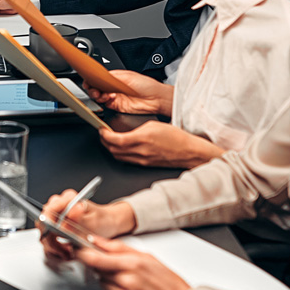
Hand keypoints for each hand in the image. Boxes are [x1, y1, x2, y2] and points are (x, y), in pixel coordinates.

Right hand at [37, 189, 135, 265]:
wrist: (108, 224)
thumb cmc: (103, 220)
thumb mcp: (95, 221)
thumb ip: (80, 219)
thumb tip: (69, 212)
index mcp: (68, 199)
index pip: (49, 210)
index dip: (48, 225)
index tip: (54, 237)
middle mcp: (60, 205)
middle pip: (43, 223)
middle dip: (52, 240)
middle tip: (64, 249)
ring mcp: (56, 215)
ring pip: (44, 233)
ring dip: (54, 247)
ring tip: (67, 252)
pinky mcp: (55, 226)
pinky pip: (48, 238)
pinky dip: (55, 248)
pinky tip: (65, 251)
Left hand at [74, 236, 190, 289]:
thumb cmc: (167, 282)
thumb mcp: (146, 257)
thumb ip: (117, 247)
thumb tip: (96, 240)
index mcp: (132, 265)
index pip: (94, 258)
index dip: (83, 254)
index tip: (79, 251)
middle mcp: (126, 282)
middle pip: (97, 271)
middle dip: (103, 268)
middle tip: (120, 270)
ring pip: (102, 285)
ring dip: (110, 283)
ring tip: (130, 284)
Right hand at [92, 69, 172, 115]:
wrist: (156, 99)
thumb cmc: (147, 85)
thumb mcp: (128, 76)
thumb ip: (112, 76)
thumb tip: (99, 75)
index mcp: (115, 78)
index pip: (99, 78)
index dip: (92, 80)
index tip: (89, 81)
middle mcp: (114, 87)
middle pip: (96, 88)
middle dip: (93, 89)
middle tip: (95, 90)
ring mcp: (115, 97)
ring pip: (99, 97)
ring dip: (98, 95)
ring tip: (104, 94)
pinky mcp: (117, 106)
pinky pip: (106, 104)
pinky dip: (105, 101)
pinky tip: (110, 98)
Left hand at [98, 120, 224, 167]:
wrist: (187, 151)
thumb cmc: (175, 137)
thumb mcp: (153, 125)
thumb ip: (136, 128)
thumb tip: (126, 131)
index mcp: (141, 139)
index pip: (115, 140)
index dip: (104, 135)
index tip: (102, 129)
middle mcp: (140, 152)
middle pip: (113, 149)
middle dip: (104, 141)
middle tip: (103, 133)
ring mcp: (141, 160)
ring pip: (118, 156)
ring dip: (111, 148)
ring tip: (110, 140)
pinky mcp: (144, 164)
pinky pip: (126, 160)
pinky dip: (120, 153)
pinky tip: (121, 148)